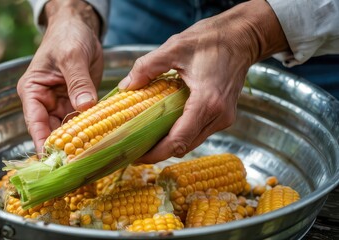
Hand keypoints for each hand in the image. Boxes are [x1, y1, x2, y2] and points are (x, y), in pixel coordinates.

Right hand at [17, 0, 102, 153]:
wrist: (80, 27)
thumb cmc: (67, 36)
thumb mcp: (71, 56)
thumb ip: (78, 82)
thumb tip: (85, 107)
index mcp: (33, 91)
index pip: (35, 123)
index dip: (44, 143)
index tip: (54, 161)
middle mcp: (45, 102)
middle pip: (52, 131)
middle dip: (64, 148)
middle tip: (78, 165)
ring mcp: (62, 104)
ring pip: (69, 130)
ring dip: (80, 142)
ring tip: (91, 158)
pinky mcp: (78, 102)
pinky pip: (84, 121)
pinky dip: (92, 130)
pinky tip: (102, 141)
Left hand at [120, 0, 288, 162]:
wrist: (242, 37)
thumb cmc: (211, 40)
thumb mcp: (174, 48)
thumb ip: (146, 67)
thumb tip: (125, 86)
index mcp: (207, 102)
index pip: (178, 140)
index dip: (155, 153)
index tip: (134, 155)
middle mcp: (218, 116)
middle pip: (184, 147)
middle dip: (158, 153)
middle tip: (134, 149)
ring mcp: (223, 118)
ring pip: (191, 143)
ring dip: (169, 145)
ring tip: (145, 140)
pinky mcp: (224, 116)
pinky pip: (198, 133)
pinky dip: (180, 135)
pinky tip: (163, 127)